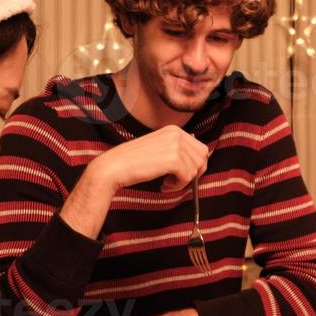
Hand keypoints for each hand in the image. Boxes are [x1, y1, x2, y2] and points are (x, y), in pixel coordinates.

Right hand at [61, 126, 208, 238]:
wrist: (114, 166)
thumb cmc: (134, 162)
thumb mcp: (158, 149)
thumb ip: (176, 151)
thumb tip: (198, 163)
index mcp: (174, 130)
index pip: (200, 148)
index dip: (195, 165)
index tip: (183, 175)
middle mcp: (177, 133)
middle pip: (202, 157)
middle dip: (193, 173)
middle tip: (177, 181)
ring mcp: (175, 145)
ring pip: (196, 168)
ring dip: (183, 181)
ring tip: (166, 184)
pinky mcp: (173, 158)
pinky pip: (188, 177)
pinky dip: (178, 186)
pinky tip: (164, 186)